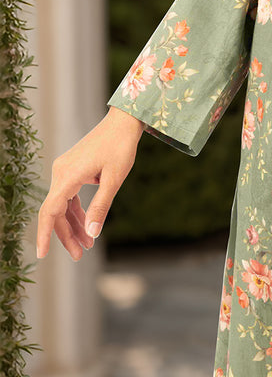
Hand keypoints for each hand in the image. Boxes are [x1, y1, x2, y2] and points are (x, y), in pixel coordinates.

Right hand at [36, 107, 144, 260]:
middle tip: (80, 255)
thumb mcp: (114, 179)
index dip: (45, 234)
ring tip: (87, 245)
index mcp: (68, 175)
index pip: (50, 211)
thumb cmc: (121, 147)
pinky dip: (76, 211)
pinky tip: (86, 224)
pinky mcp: (72, 168)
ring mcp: (65, 169)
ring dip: (73, 225)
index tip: (42, 255)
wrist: (123, 121)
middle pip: (56, 211)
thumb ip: (100, 206)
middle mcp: (61, 172)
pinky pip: (69, 195)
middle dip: (66, 235)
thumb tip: (91, 233)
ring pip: (62, 205)